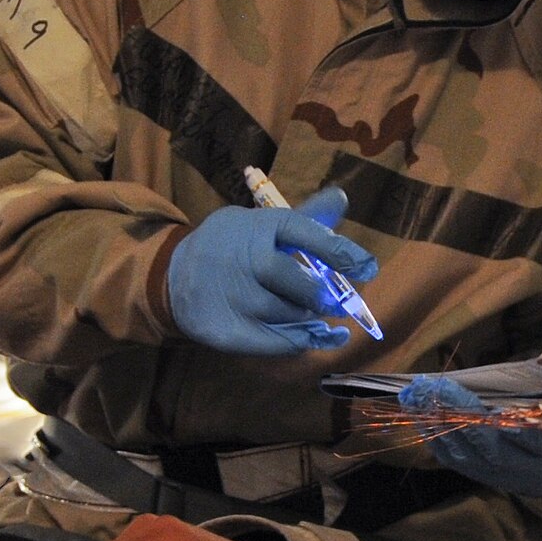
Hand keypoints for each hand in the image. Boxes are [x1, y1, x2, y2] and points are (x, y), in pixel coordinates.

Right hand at [166, 185, 376, 355]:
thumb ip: (304, 218)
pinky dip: (304, 342)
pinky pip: (278, 342)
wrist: (174, 275)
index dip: (340, 251)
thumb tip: (342, 198)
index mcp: (258, 226)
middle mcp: (245, 259)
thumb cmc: (234, 247)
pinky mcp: (226, 330)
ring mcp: (233, 297)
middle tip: (336, 303)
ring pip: (291, 316)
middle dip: (322, 296)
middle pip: (299, 284)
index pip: (304, 232)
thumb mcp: (262, 224)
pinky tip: (319, 338)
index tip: (367, 268)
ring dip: (309, 318)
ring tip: (312, 314)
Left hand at [398, 365, 541, 498]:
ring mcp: (506, 475)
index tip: (502, 415)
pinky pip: (456, 460)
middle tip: (437, 387)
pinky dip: (434, 435)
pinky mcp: (485, 475)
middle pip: (495, 448)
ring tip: (415, 394)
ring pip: (470, 455)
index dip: (524, 432)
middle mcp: (534, 468)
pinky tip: (416, 411)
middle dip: (464, 416)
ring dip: (439, 424)